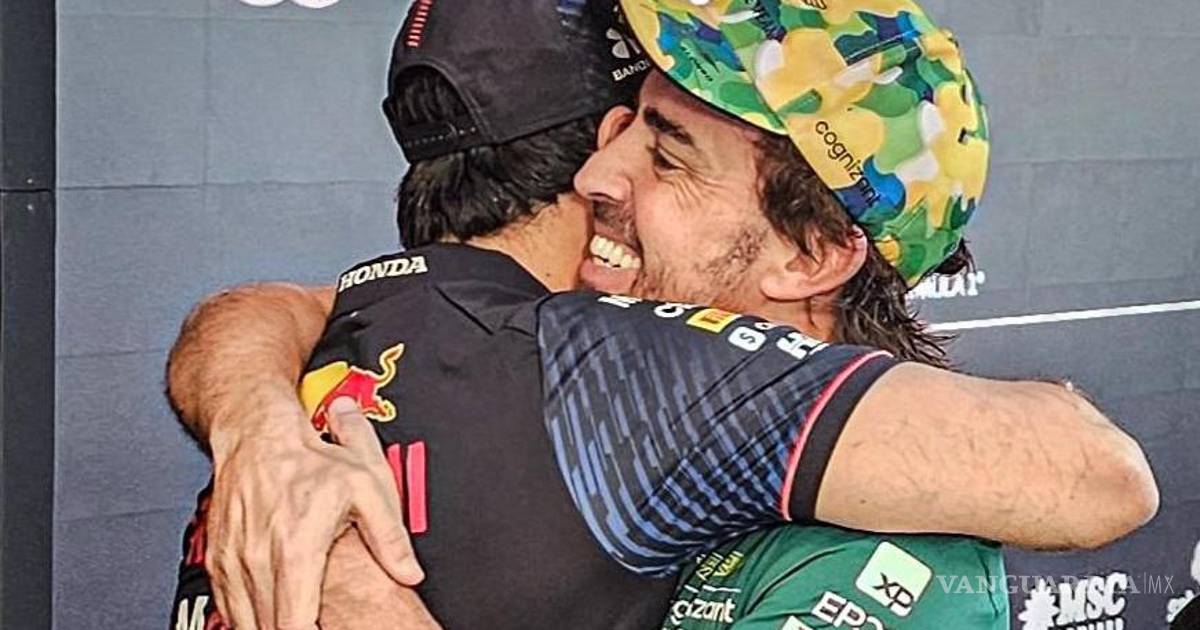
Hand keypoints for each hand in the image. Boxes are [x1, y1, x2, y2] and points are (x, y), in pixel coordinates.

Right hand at [205, 398, 423, 629]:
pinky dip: (246, 618)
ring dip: (266, 629)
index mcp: (295, 548)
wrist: (258, 436)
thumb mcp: (366, 485)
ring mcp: (234, 561)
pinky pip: (227, 606)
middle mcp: (258, 559)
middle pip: (268, 629)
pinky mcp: (218, 561)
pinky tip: (266, 619)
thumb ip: (389, 534)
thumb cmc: (310, 460)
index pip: (294, 625)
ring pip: (244, 622)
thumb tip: (409, 571)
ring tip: (295, 624)